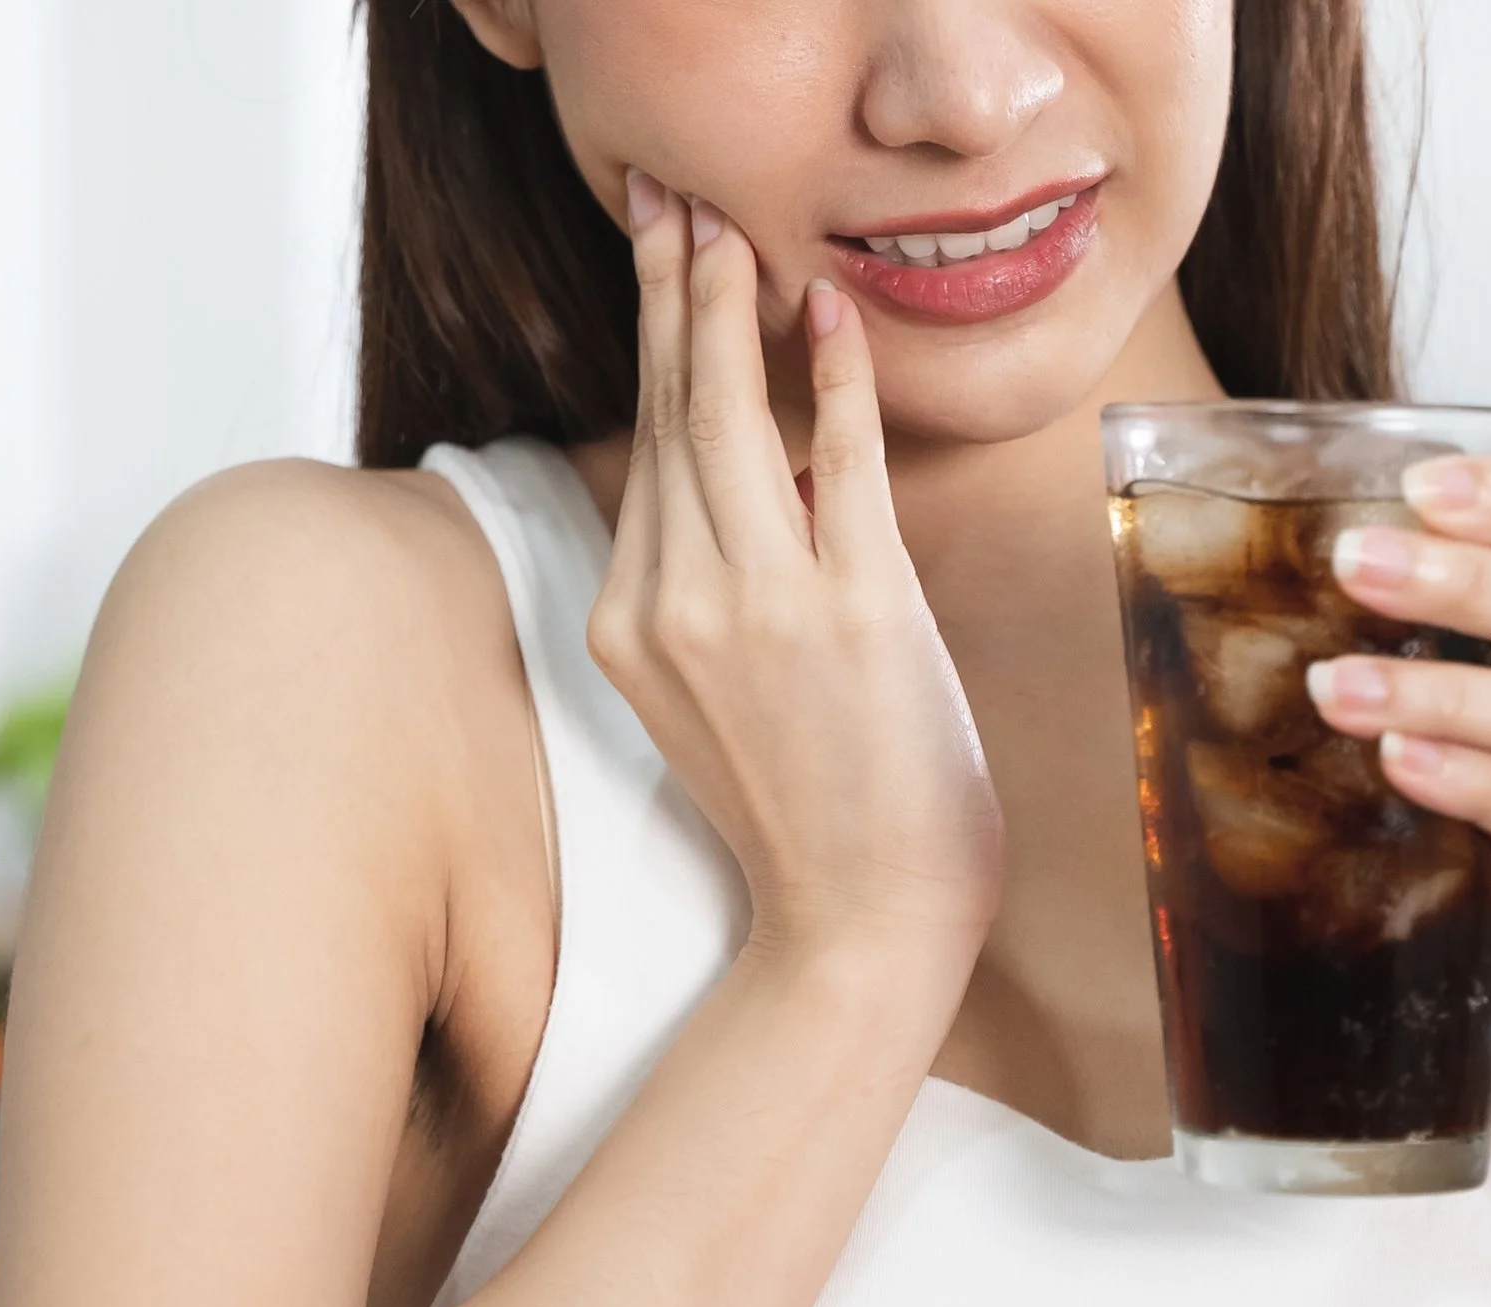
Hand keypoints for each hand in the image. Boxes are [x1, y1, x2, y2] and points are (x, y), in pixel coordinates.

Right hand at [587, 172, 1004, 956]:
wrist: (861, 922)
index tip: (657, 264)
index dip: (650, 345)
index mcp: (629, 623)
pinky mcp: (852, 610)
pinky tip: (828, 312)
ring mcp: (758, 604)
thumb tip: (756, 482)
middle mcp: (672, 603)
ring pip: (725, 418)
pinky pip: (835, 462)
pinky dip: (833, 378)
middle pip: (667, 412)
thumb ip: (710, 592)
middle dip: (671, 291)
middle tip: (674, 200)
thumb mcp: (715, 700)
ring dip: (730, 307)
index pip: (643, 453)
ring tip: (734, 228)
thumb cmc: (811, 817)